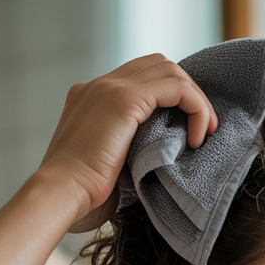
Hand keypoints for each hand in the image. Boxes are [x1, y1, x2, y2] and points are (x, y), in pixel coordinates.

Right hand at [37, 55, 218, 232]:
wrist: (60, 197)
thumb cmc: (81, 198)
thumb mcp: (110, 169)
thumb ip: (130, 153)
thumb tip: (158, 160)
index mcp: (90, 100)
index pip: (140, 80)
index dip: (170, 99)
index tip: (188, 132)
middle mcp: (98, 86)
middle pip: (157, 66)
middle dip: (188, 94)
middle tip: (203, 130)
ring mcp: (109, 88)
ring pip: (169, 70)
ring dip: (196, 99)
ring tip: (204, 133)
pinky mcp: (123, 99)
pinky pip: (175, 87)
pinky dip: (195, 107)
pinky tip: (197, 137)